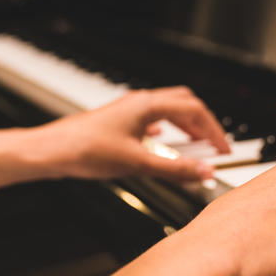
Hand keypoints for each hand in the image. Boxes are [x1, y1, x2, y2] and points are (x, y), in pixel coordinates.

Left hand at [39, 87, 230, 181]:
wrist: (51, 151)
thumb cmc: (85, 150)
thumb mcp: (137, 163)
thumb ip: (175, 169)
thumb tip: (204, 172)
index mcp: (148, 105)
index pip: (194, 111)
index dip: (214, 131)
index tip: (223, 150)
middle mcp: (139, 102)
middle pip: (184, 103)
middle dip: (203, 124)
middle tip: (215, 146)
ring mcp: (128, 110)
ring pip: (168, 110)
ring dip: (186, 126)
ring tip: (196, 146)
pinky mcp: (119, 121)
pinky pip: (151, 118)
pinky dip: (166, 129)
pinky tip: (163, 141)